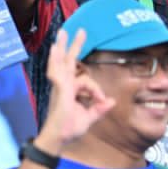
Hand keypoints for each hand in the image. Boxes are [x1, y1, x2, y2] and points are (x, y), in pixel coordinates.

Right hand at [36, 28, 114, 151]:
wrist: (58, 138)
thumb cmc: (69, 129)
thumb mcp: (89, 118)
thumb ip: (99, 109)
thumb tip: (112, 101)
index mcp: (70, 90)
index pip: (86, 80)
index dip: (97, 90)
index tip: (103, 101)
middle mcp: (63, 85)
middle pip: (69, 61)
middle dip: (74, 46)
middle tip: (80, 31)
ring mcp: (60, 86)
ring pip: (62, 62)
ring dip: (63, 47)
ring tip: (63, 32)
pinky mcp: (60, 90)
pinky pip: (59, 73)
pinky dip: (55, 61)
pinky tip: (55, 48)